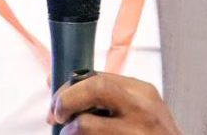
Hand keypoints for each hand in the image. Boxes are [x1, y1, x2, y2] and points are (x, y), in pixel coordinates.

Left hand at [47, 72, 180, 133]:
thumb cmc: (153, 134)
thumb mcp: (139, 108)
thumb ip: (105, 94)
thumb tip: (53, 82)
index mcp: (142, 92)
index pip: (97, 77)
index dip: (69, 88)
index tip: (56, 102)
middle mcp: (141, 110)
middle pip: (94, 88)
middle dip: (66, 99)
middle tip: (57, 116)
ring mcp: (135, 133)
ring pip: (86, 125)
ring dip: (70, 132)